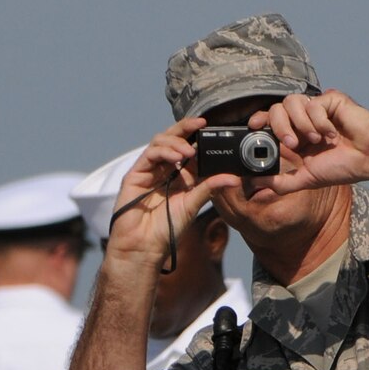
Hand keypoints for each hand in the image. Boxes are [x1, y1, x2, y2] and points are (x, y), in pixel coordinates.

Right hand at [106, 119, 241, 265]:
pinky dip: (164, 152)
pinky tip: (177, 157)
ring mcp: (149, 170)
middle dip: (186, 129)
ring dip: (176, 142)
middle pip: (172, 140)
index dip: (199, 137)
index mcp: (180, 175)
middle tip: (201, 124)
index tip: (214, 128)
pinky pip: (149, 155)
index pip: (189, 149)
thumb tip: (233, 177)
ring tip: (189, 151)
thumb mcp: (194, 205)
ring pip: (159, 143)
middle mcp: (164, 169)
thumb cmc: (168, 228)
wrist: (145, 245)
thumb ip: (210, 188)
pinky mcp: (135, 175)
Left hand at [254, 90, 368, 192]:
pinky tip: (332, 133)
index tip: (254, 127)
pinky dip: (320, 121)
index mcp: (297, 134)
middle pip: (276, 109)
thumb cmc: (344, 167)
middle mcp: (305, 119)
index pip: (271, 119)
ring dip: (301, 124)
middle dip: (280, 127)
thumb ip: (282, 182)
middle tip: (294, 143)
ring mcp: (318, 108)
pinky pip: (313, 104)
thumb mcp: (307, 178)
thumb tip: (256, 183)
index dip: (260, 119)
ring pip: (291, 102)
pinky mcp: (331, 100)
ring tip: (317, 139)